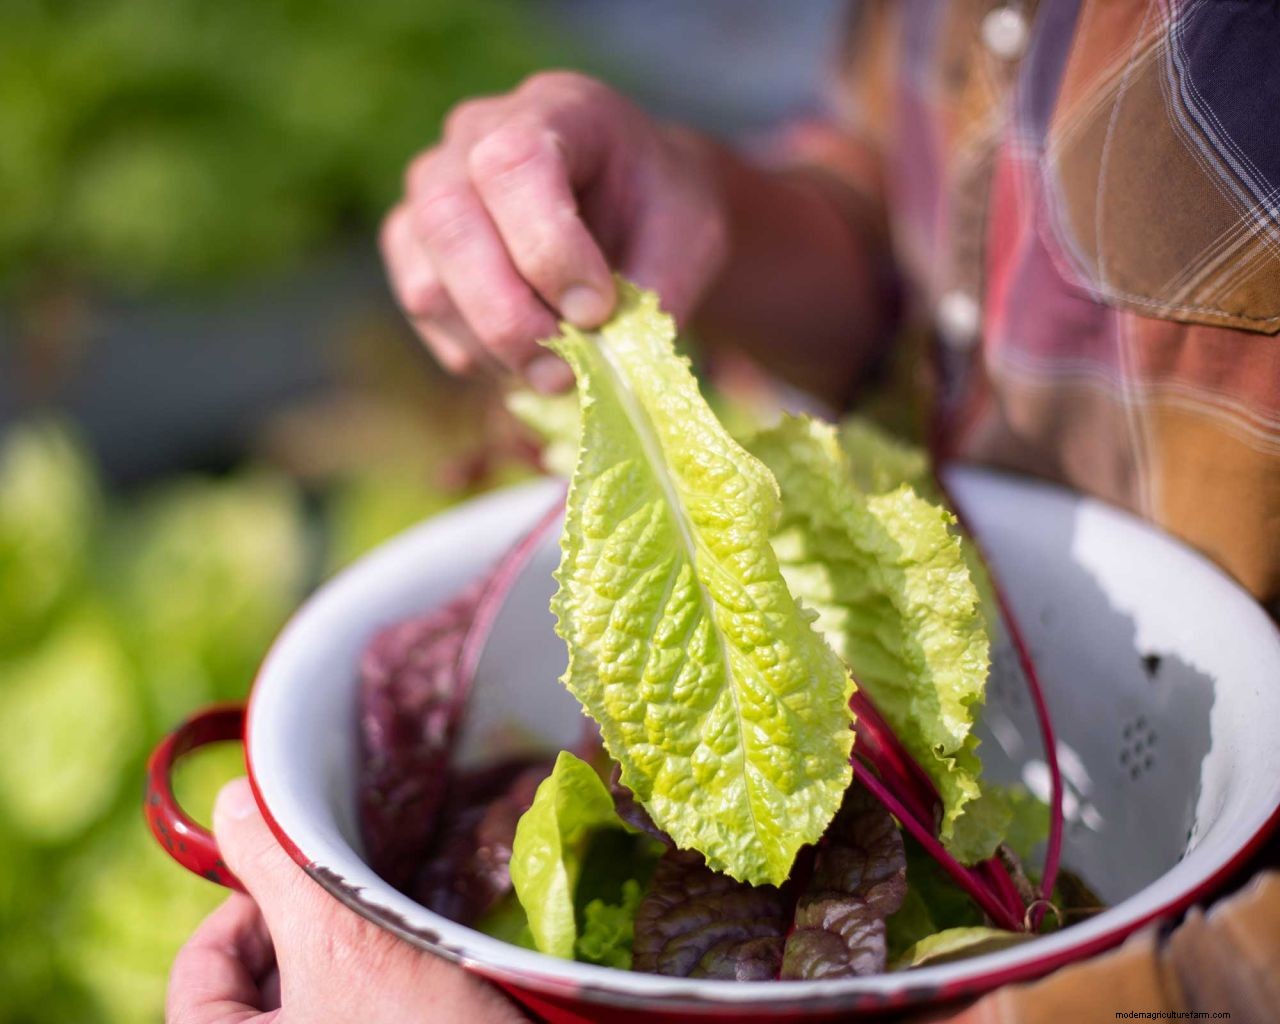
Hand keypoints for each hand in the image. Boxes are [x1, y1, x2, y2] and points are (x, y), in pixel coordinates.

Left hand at [167, 778, 526, 1023]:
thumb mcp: (344, 945)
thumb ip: (279, 865)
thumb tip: (230, 799)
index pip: (202, 967)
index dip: (246, 904)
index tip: (306, 870)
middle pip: (262, 981)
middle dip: (311, 926)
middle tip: (363, 893)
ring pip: (322, 994)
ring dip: (358, 951)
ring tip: (401, 922)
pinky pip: (363, 1014)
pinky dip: (387, 982)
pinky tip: (429, 960)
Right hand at [380, 71, 727, 390]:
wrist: (637, 212)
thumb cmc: (663, 214)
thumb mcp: (690, 241)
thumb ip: (653, 295)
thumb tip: (607, 363)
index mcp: (555, 106)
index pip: (515, 162)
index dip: (548, 247)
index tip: (596, 310)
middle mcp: (473, 135)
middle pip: (450, 222)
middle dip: (508, 316)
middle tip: (565, 373)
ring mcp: (430, 189)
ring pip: (428, 283)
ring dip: (492, 348)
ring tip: (556, 373)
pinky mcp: (413, 247)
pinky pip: (424, 311)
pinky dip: (474, 353)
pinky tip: (525, 359)